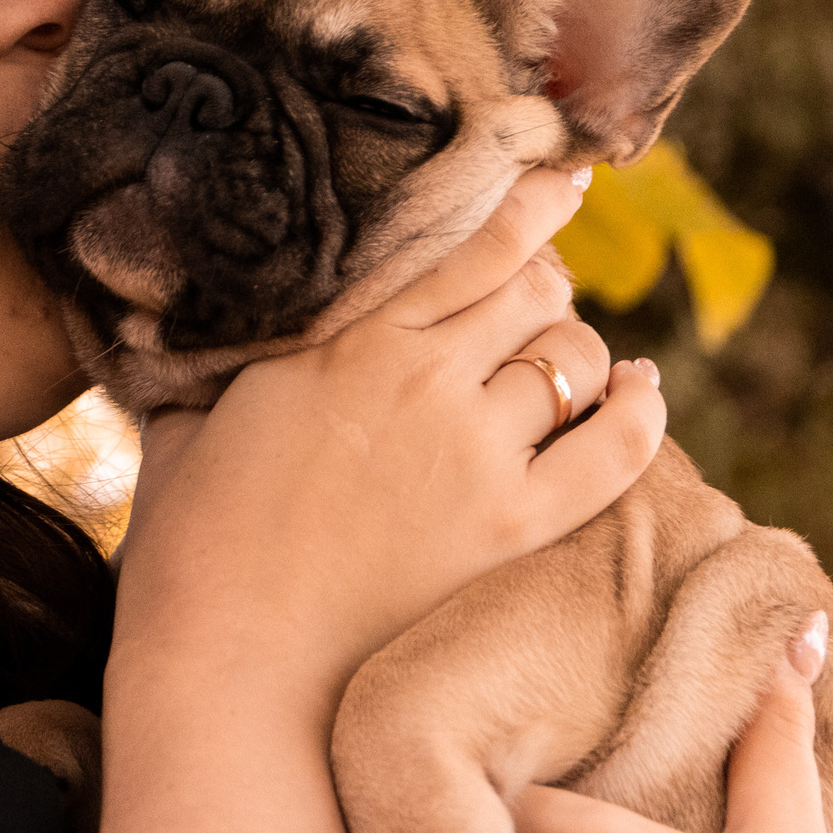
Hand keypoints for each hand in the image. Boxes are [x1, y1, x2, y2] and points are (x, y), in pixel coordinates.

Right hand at [109, 165, 667, 695]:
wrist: (227, 648)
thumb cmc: (191, 536)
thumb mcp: (194, 412)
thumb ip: (232, 357)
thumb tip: (205, 321)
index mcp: (353, 339)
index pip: (476, 246)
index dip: (532, 207)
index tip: (559, 184)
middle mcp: (426, 379)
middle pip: (537, 293)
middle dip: (546, 288)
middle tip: (537, 305)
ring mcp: (475, 454)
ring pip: (576, 358)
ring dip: (581, 351)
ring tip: (568, 362)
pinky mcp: (508, 528)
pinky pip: (613, 451)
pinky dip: (639, 413)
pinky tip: (641, 393)